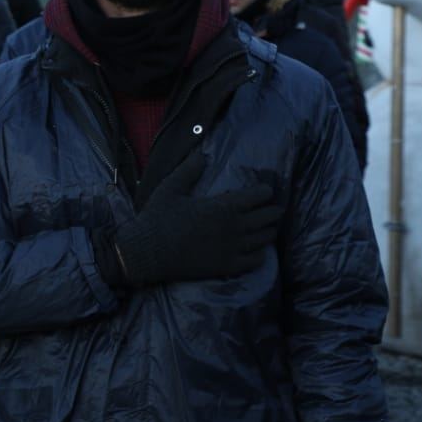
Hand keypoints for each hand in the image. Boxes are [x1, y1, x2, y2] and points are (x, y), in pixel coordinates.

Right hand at [112, 155, 279, 287]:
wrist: (147, 252)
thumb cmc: (158, 218)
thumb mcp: (170, 188)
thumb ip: (189, 170)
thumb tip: (202, 155)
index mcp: (223, 206)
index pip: (258, 196)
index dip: (265, 192)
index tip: (265, 190)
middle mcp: (234, 227)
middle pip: (268, 217)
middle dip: (273, 210)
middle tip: (274, 208)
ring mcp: (233, 248)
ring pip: (265, 238)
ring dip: (269, 230)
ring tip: (268, 226)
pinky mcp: (228, 266)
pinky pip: (256, 260)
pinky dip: (261, 253)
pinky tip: (257, 249)